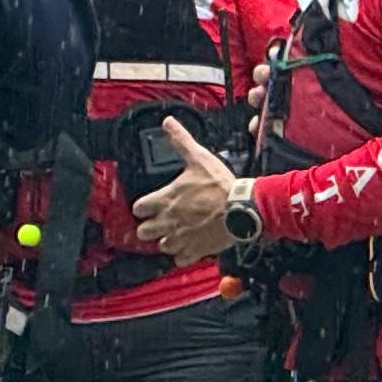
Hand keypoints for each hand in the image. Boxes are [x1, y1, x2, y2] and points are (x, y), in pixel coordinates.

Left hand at [133, 117, 247, 262]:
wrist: (243, 209)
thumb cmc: (220, 184)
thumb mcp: (199, 158)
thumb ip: (181, 141)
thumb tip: (167, 122)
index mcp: (166, 199)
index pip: (138, 208)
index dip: (143, 206)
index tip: (150, 203)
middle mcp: (168, 221)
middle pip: (143, 232)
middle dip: (150, 225)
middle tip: (162, 219)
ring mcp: (181, 238)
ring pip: (161, 246)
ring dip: (167, 239)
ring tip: (177, 231)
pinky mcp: (195, 251)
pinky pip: (179, 259)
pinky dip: (182, 253)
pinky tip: (190, 243)